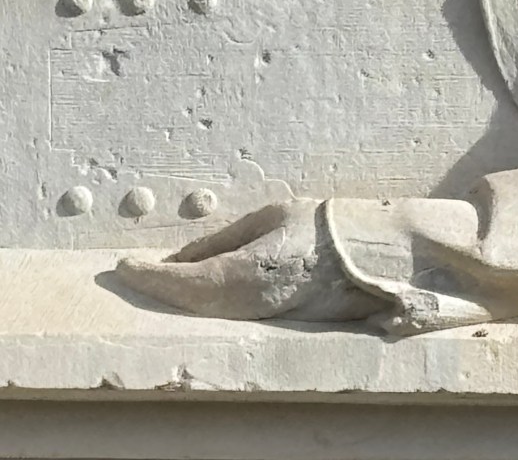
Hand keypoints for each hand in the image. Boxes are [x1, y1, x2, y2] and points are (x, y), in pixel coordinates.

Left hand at [115, 199, 377, 321]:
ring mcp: (261, 317)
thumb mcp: (267, 218)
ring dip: (178, 297)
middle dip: (158, 289)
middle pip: (189, 303)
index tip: (124, 267)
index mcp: (247, 272)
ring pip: (205, 313)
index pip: (184, 281)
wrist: (371, 256)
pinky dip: (201, 302)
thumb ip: (222, 240)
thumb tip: (181, 258)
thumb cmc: (320, 226)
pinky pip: (225, 314)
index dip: (150, 277)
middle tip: (132, 272)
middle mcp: (249, 304)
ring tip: (156, 277)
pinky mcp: (271, 322)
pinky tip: (194, 287)